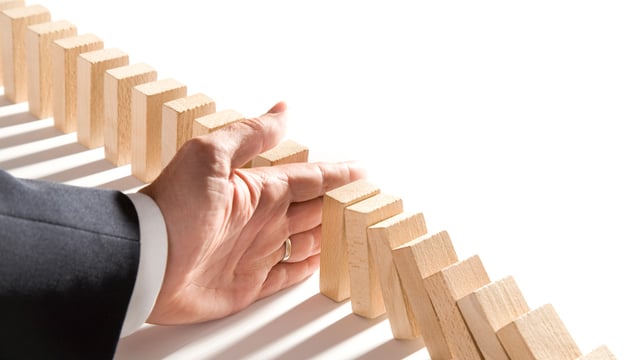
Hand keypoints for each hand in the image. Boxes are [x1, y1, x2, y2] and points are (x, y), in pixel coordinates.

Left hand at [140, 102, 364, 324]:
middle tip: (369, 206)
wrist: (144, 263)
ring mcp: (256, 251)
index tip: (362, 173)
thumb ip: (251, 135)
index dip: (336, 175)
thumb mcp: (210, 156)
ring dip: (328, 237)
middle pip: (313, 210)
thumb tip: (283, 109)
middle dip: (339, 206)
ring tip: (354, 234)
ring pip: (306, 241)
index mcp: (256, 188)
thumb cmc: (172, 207)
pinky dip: (307, 268)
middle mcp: (260, 219)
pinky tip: (321, 261)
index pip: (308, 178)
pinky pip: (287, 274)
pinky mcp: (249, 283)